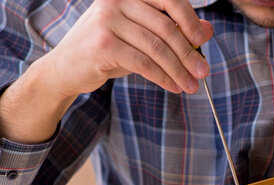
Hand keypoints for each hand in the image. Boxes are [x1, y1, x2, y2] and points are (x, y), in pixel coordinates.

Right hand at [43, 0, 213, 97]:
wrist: (66, 68)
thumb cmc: (106, 50)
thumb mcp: (141, 37)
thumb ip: (171, 30)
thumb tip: (208, 31)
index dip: (189, 20)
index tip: (202, 41)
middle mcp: (117, 0)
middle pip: (165, 27)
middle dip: (188, 53)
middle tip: (203, 72)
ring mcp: (108, 21)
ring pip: (157, 48)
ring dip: (178, 70)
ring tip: (191, 85)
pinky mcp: (104, 45)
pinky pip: (144, 63)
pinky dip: (163, 77)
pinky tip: (174, 87)